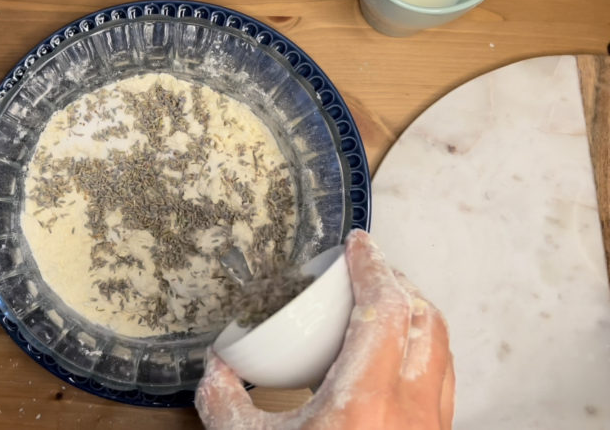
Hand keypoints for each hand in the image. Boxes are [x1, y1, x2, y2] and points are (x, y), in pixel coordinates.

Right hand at [197, 229, 454, 429]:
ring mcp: (431, 428)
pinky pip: (440, 383)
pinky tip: (391, 366)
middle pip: (427, 320)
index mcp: (366, 399)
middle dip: (400, 285)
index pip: (385, 308)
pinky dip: (421, 355)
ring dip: (416, 318)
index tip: (359, 245)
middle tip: (370, 272)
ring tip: (384, 310)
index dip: (373, 267)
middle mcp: (411, 408)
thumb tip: (214, 372)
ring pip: (441, 350)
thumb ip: (224, 406)